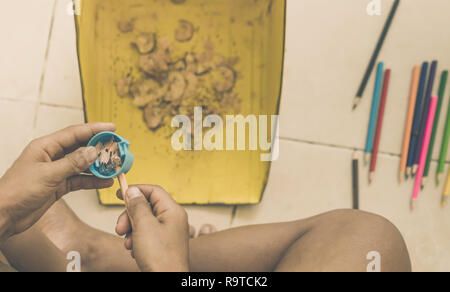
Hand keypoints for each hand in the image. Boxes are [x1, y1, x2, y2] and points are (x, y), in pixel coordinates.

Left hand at [0, 123, 115, 241]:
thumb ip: (72, 163)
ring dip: (98, 166)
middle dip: (100, 148)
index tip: (113, 128)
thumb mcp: (48, 174)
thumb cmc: (17, 191)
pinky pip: (79, 180)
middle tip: (117, 149)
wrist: (4, 216)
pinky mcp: (58, 186)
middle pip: (81, 148)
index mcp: (45, 147)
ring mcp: (56, 171)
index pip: (75, 133)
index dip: (95, 129)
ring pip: (82, 165)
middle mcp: (52, 156)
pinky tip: (104, 182)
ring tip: (115, 167)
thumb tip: (93, 151)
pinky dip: (92, 181)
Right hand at [115, 185, 189, 271]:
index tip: (119, 193)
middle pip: (146, 207)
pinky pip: (146, 236)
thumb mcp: (144, 226)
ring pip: (144, 223)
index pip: (154, 191)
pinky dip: (137, 241)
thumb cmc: (160, 257)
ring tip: (129, 244)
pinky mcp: (163, 245)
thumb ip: (137, 205)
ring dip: (132, 232)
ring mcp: (168, 232)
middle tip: (119, 229)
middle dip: (130, 217)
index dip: (136, 190)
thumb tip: (133, 190)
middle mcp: (172, 220)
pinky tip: (135, 252)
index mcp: (173, 211)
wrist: (166, 282)